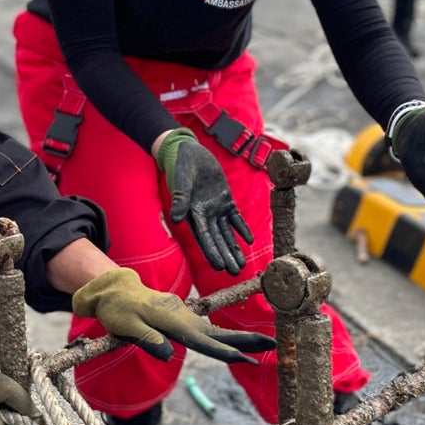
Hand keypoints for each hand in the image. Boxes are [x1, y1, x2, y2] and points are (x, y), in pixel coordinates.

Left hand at [73, 267, 276, 363]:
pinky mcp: (182, 318)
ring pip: (217, 331)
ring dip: (241, 339)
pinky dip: (225, 337)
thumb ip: (147, 340)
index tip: (244, 359)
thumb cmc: (118, 310)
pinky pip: (208, 330)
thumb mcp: (126, 326)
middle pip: (220, 333)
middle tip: (273, 345)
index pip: (202, 341)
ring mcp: (185, 317)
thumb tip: (168, 354)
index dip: (224, 351)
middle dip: (247, 340)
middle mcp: (184, 319)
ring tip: (265, 345)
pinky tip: (236, 344)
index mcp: (173, 322)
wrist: (116, 289)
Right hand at [156, 129, 250, 274]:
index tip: (220, 267)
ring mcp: (216, 208)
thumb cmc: (180, 166)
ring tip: (241, 265)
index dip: (212, 252)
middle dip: (226, 256)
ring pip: (227, 233)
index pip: (204, 238)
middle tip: (235, 272)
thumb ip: (180, 199)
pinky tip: (249, 240)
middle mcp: (205, 215)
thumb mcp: (180, 180)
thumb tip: (175, 219)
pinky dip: (241, 228)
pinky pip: (235, 217)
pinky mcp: (225, 199)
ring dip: (234, 248)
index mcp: (193, 213)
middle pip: (218, 240)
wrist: (187, 151)